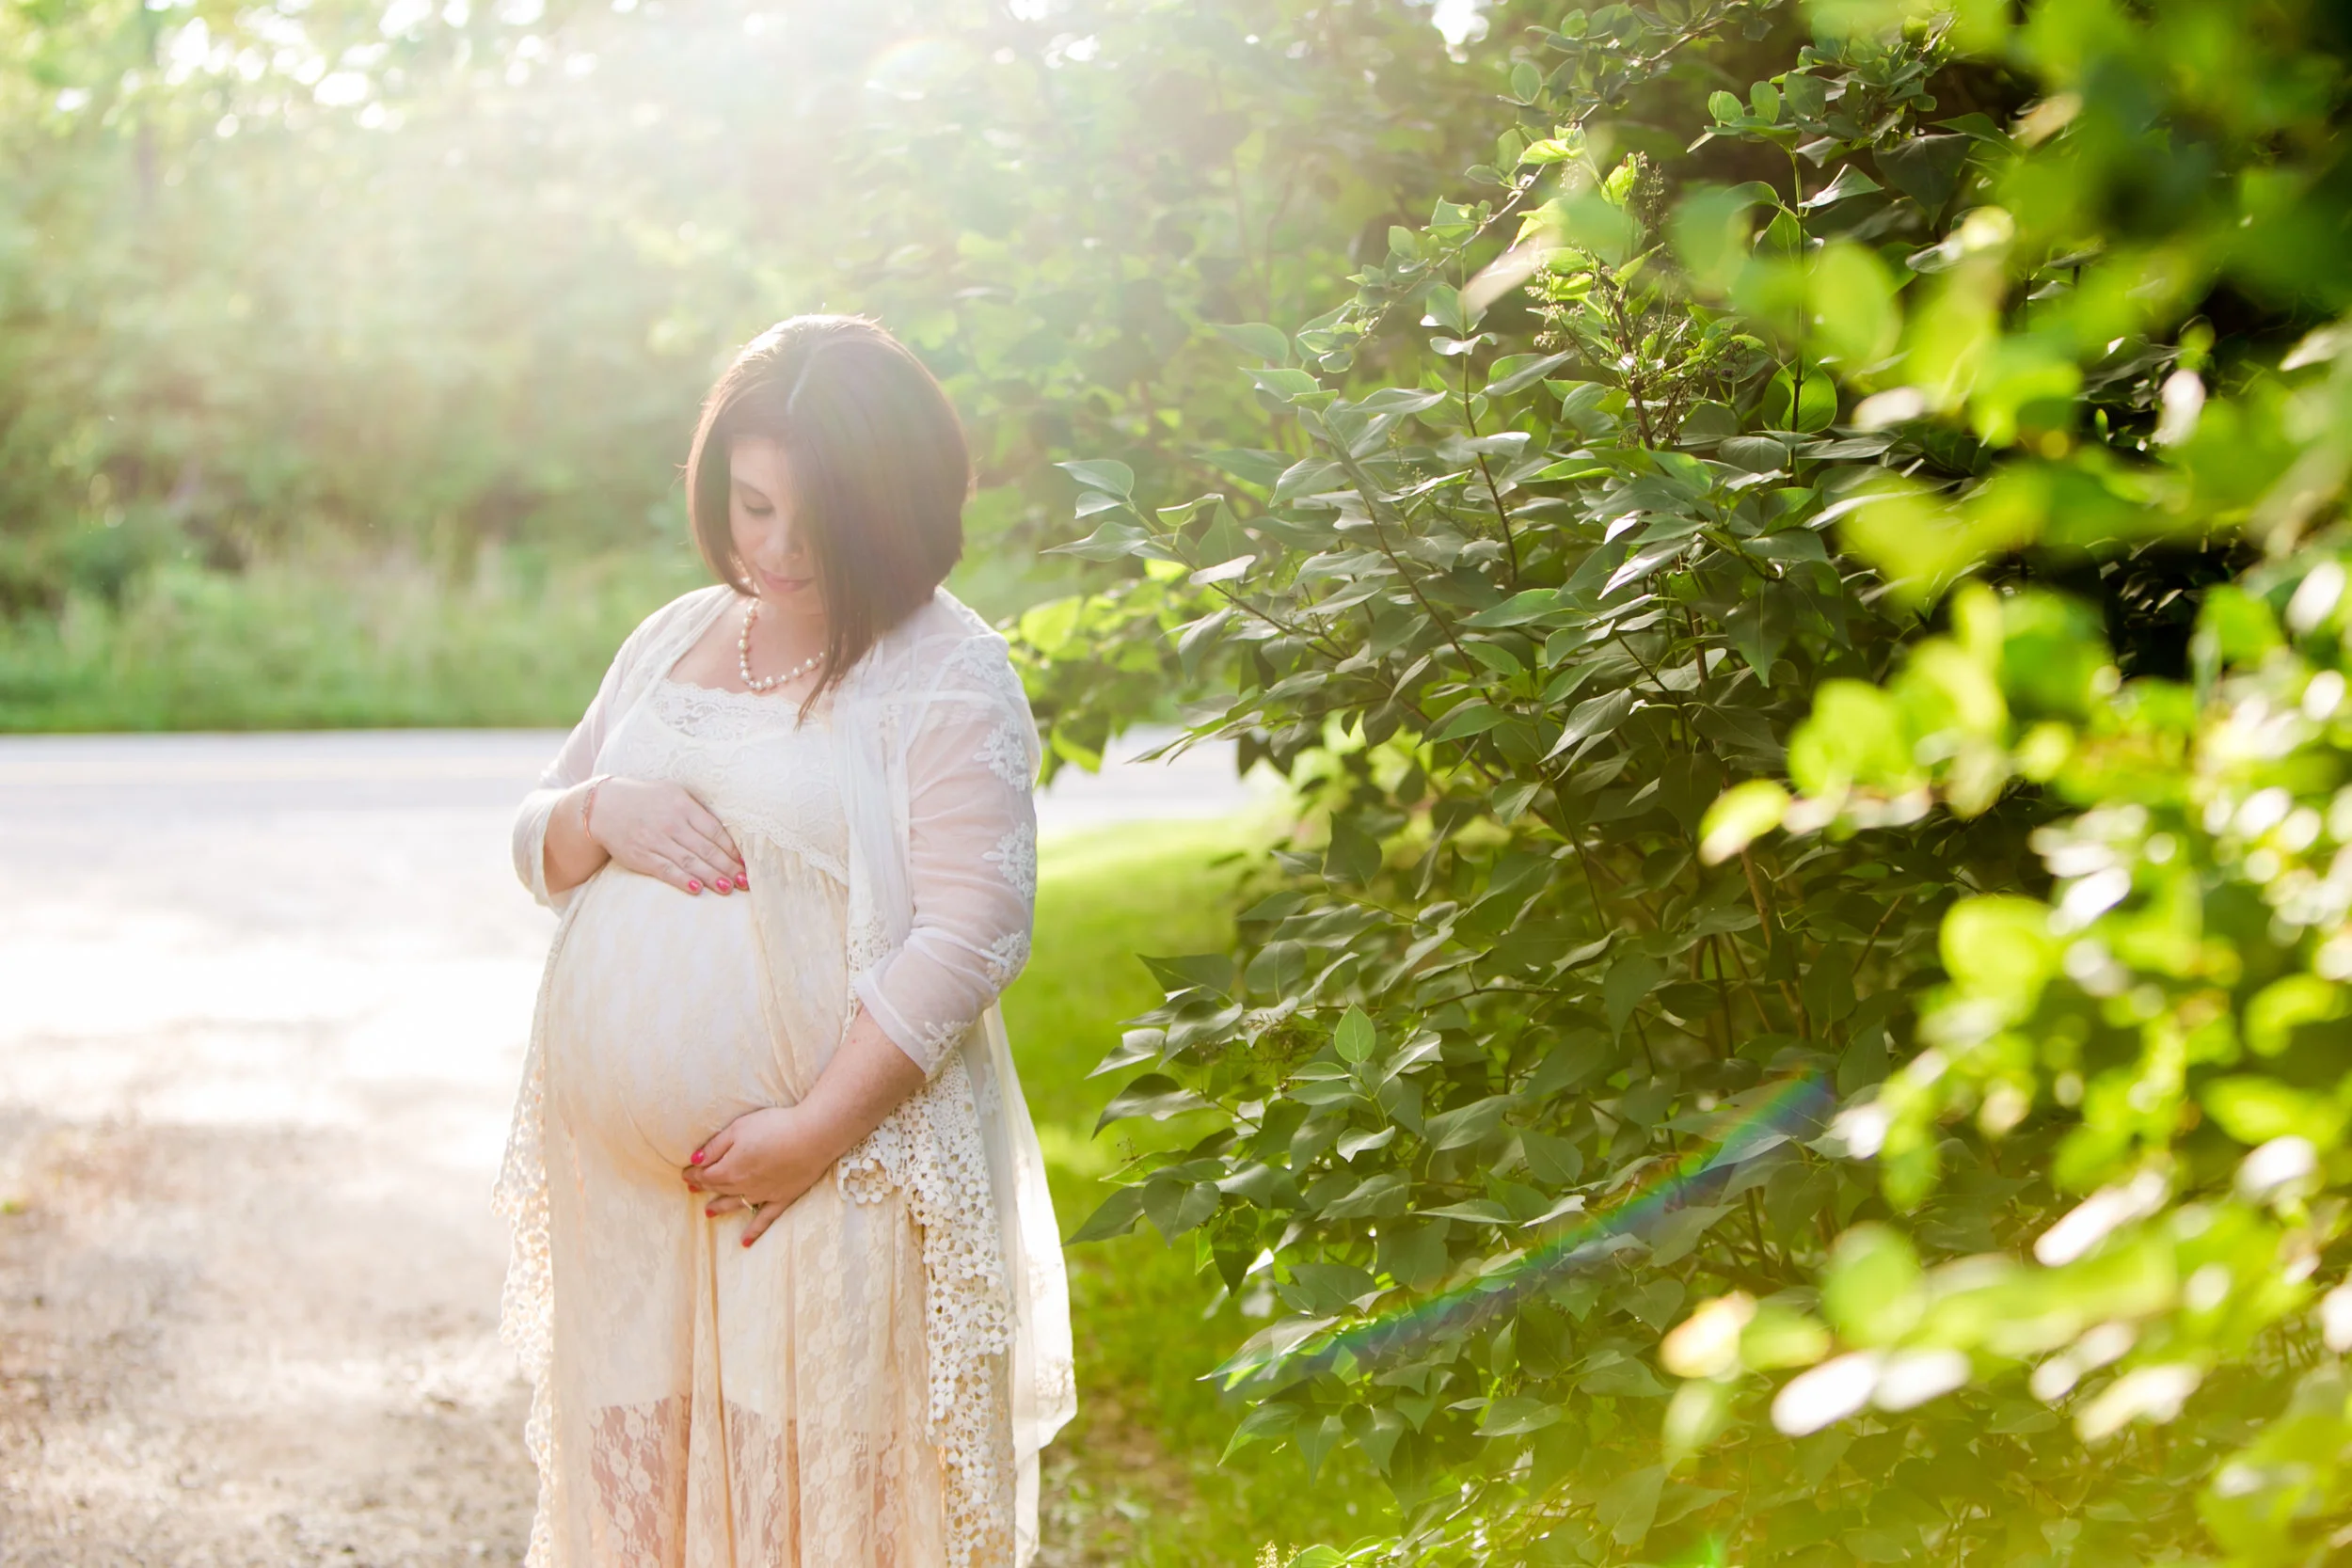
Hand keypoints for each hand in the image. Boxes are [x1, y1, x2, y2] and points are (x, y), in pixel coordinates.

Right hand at [588, 777, 746, 896]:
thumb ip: (696, 811)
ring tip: (729, 888)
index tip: (745, 862)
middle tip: (745, 881)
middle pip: (706, 849)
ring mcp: (655, 841)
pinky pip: (666, 870)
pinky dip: (682, 880)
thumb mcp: (673, 793)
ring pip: (690, 862)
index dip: (731, 849)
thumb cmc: (646, 799)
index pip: (714, 831)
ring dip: (711, 876)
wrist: (602, 806)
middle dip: (728, 867)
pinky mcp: (641, 856)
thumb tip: (725, 834)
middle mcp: (671, 823)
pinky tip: (697, 888)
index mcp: (682, 806)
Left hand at [684, 1105, 837, 1245]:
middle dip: (704, 1187)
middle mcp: (743, 1185)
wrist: (812, 1137)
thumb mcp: (738, 1128)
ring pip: (736, 1203)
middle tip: (693, 1189)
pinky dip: (753, 1231)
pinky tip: (744, 1242)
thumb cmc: (774, 1127)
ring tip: (708, 1212)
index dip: (694, 1174)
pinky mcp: (782, 1198)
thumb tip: (695, 1161)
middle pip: (719, 1188)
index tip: (686, 1173)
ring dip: (720, 1207)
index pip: (706, 1174)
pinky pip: (764, 1219)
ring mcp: (763, 1194)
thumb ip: (715, 1146)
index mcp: (730, 1168)